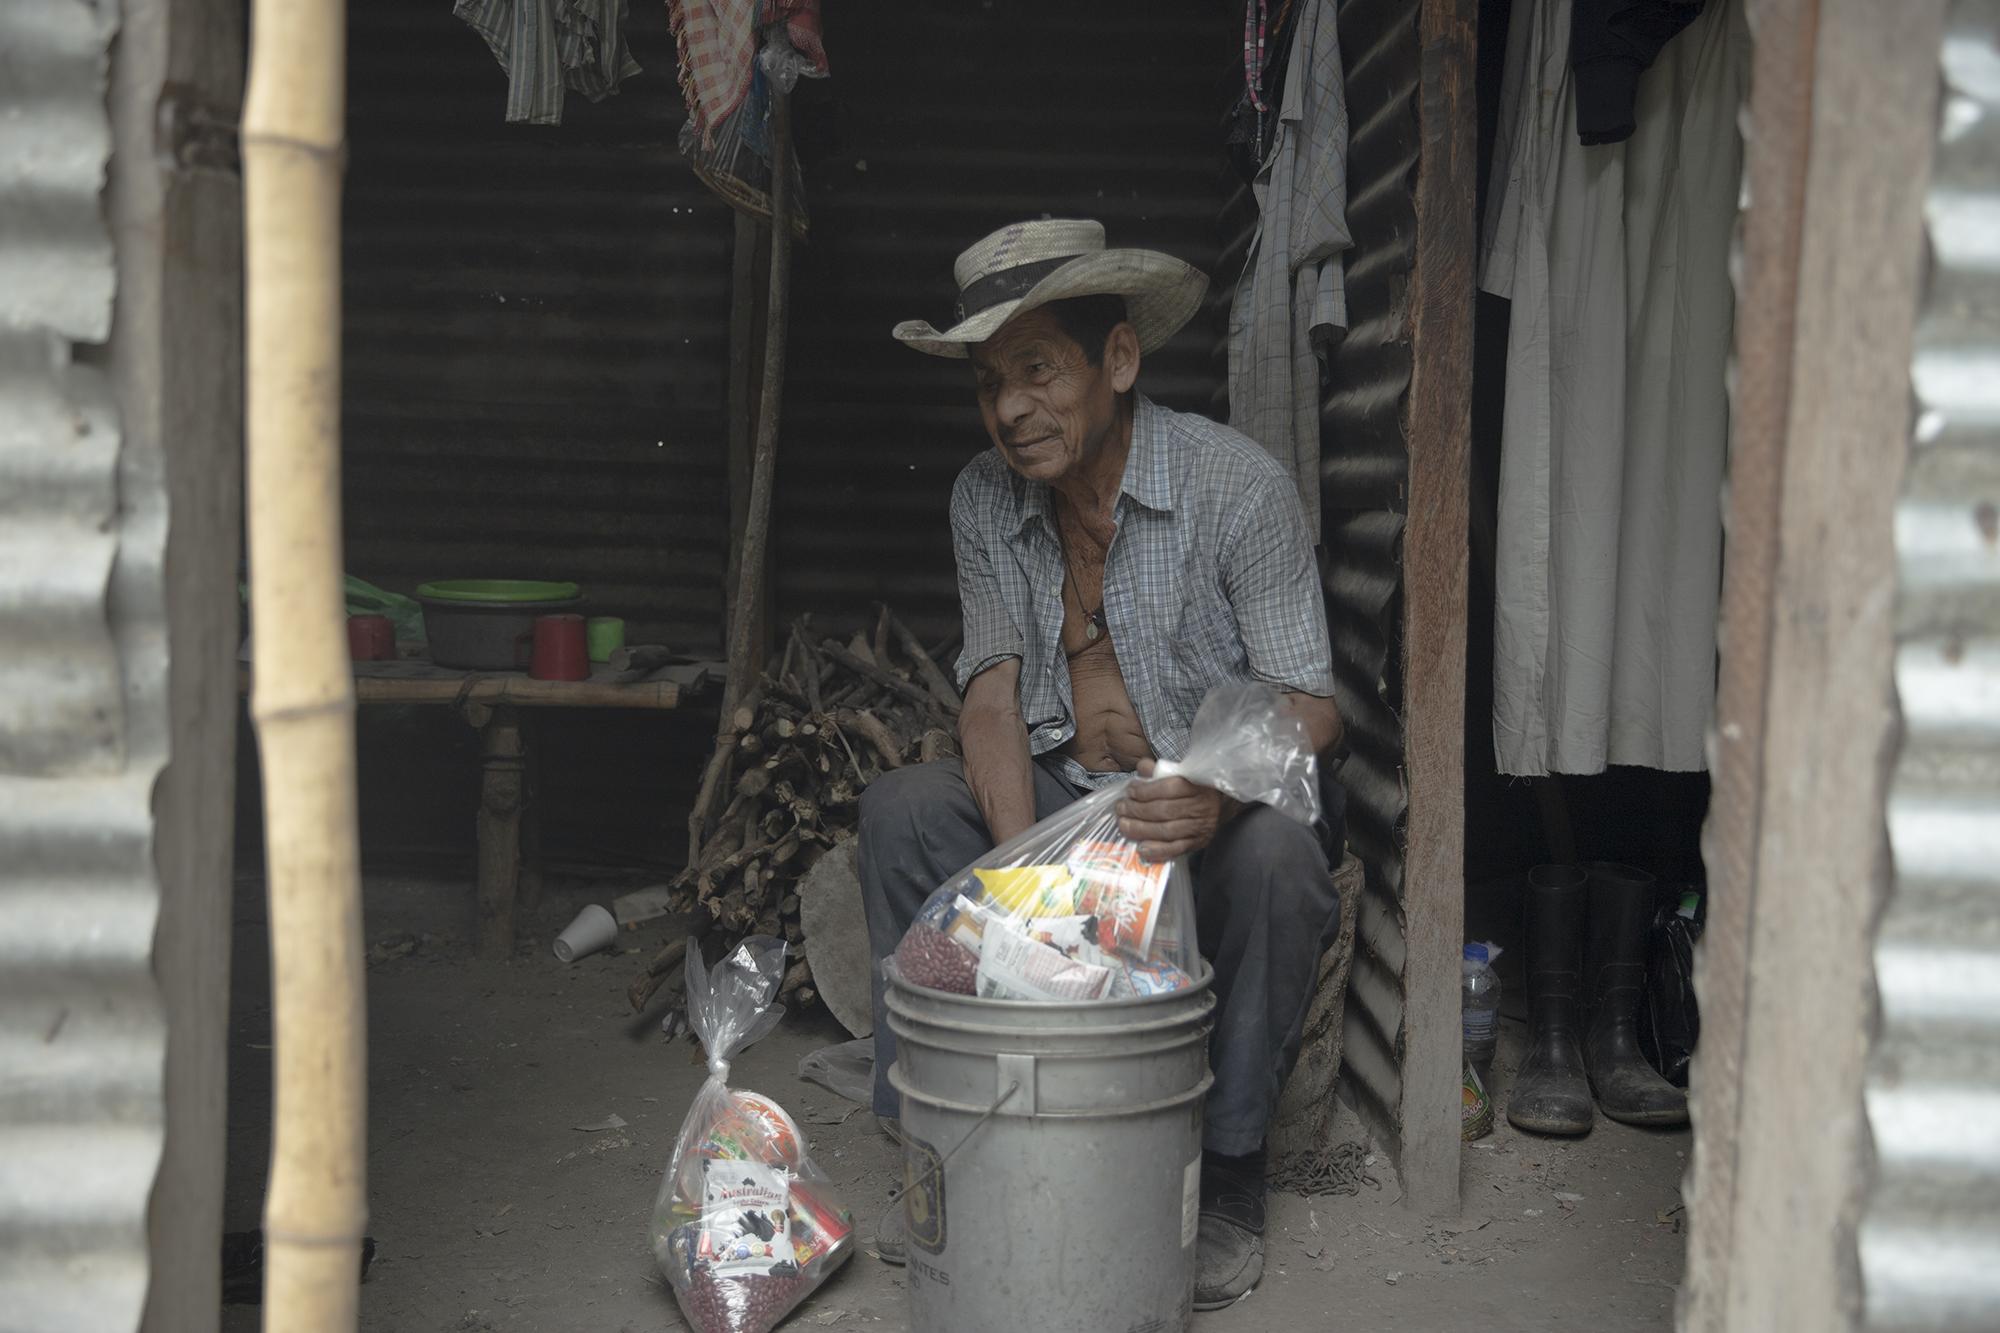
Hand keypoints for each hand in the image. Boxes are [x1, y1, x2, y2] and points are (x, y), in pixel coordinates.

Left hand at [1117, 760, 1238, 862]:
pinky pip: (1175, 850)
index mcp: (1197, 786)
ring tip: (1124, 825)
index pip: (1171, 788)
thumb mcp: (1182, 774)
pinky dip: (1157, 850)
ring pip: (1167, 831)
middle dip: (1138, 810)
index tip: (1130, 791)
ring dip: (1141, 829)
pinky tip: (1141, 848)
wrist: (1220, 807)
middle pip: (1165, 810)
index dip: (1147, 790)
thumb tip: (1143, 768)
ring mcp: (1200, 828)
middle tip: (1121, 808)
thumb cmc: (1195, 789)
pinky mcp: (1197, 844)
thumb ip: (1161, 770)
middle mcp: (1201, 807)